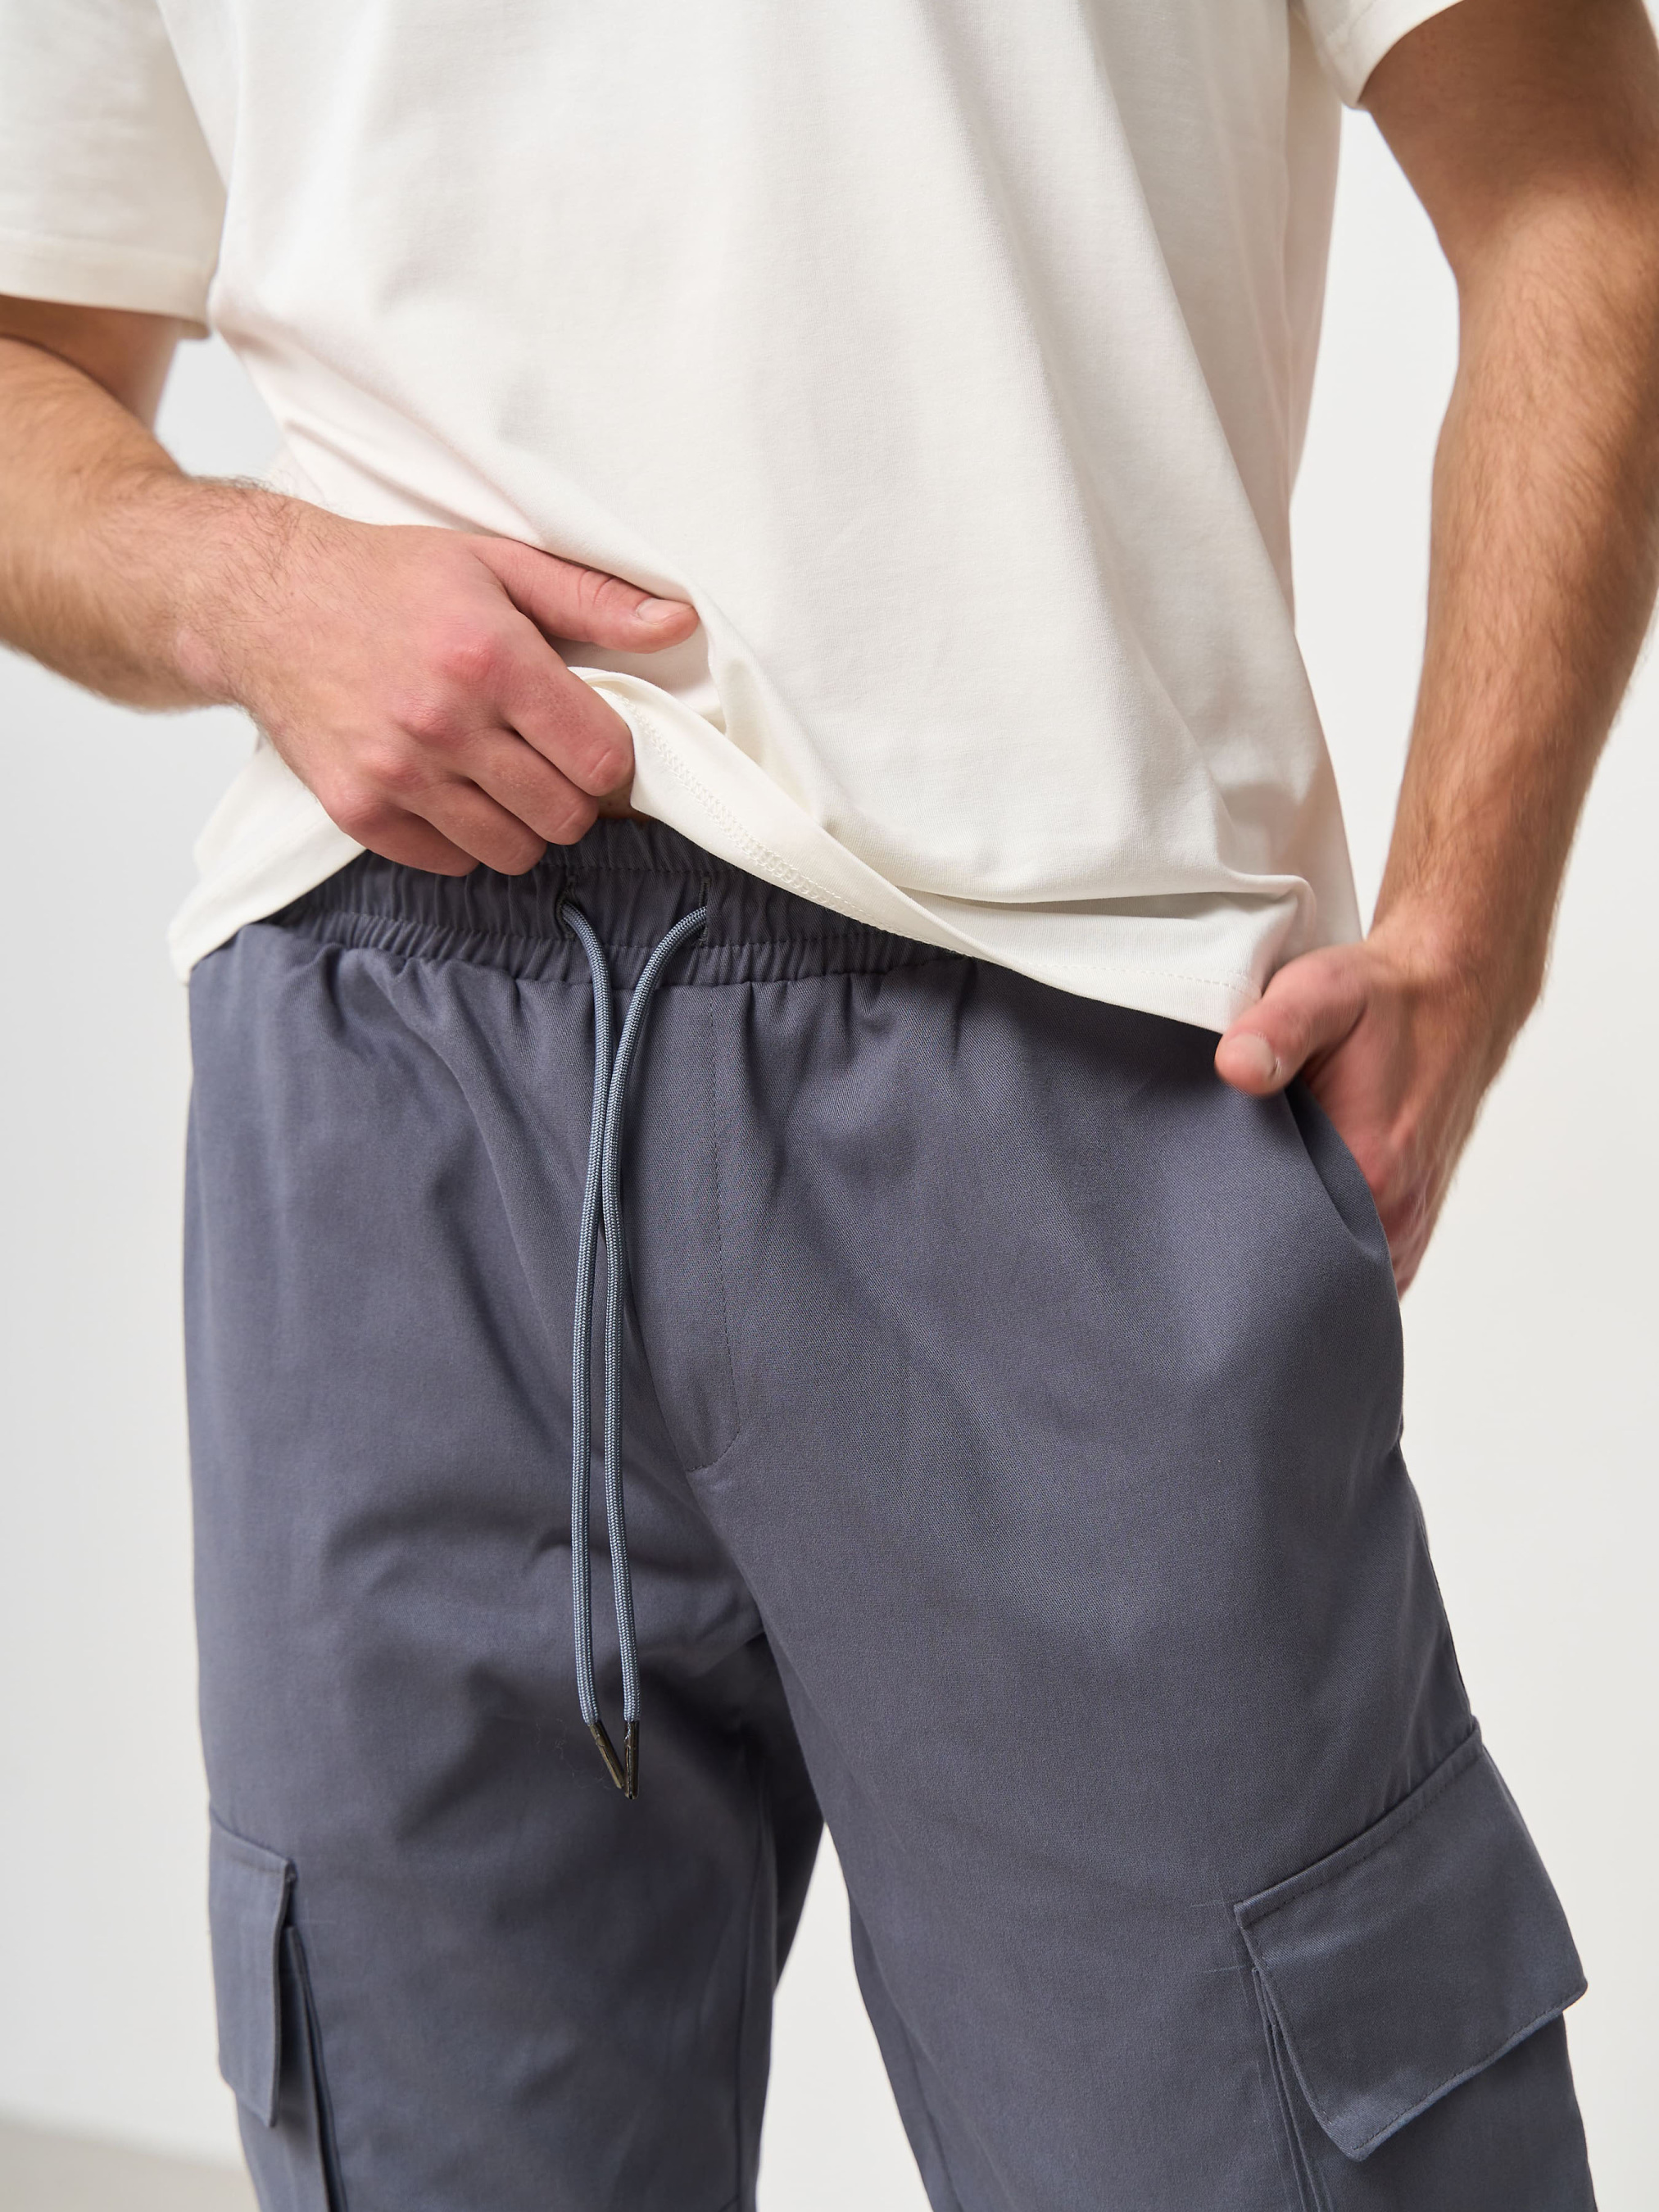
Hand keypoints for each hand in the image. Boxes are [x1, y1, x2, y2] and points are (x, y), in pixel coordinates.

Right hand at [186, 501, 698, 873]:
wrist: (259, 603)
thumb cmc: (384, 579)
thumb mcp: (495, 564)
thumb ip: (592, 601)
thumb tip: (677, 625)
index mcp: (491, 658)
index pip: (602, 761)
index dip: (609, 758)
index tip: (588, 737)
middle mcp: (444, 724)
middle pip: (565, 817)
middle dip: (571, 795)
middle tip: (547, 759)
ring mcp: (397, 775)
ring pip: (514, 852)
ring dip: (522, 823)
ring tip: (502, 776)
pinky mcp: (359, 811)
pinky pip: (451, 862)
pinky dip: (463, 838)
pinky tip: (451, 789)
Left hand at [1213, 918, 1525, 1291]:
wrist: (1454, 992)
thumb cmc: (1383, 998)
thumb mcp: (1321, 993)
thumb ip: (1276, 1030)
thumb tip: (1234, 1066)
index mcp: (1373, 1175)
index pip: (1285, 1256)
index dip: (1233, 1247)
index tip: (1194, 1228)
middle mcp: (1399, 1216)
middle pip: (1309, 1277)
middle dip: (1256, 1266)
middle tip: (1205, 1230)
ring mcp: (1410, 1226)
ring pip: (1338, 1279)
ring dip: (1292, 1263)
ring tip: (1243, 1226)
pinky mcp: (1411, 1222)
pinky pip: (1360, 1269)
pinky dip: (1324, 1258)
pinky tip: (1286, 1221)